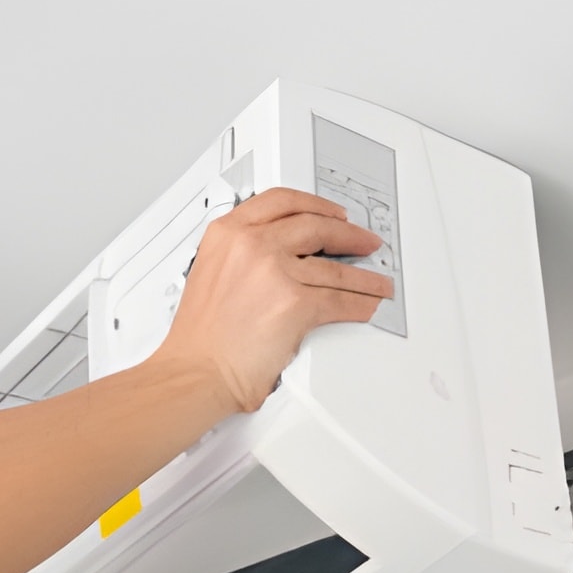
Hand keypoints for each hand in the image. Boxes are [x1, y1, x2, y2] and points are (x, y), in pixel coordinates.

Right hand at [154, 188, 395, 413]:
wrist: (196, 371)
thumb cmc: (200, 339)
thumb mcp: (211, 273)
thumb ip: (242, 256)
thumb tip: (278, 258)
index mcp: (227, 234)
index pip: (280, 201)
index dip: (314, 204)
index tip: (330, 212)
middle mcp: (251, 245)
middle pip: (315, 226)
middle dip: (348, 234)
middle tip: (362, 241)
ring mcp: (276, 271)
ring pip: (335, 268)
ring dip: (363, 276)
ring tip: (376, 282)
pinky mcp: (296, 303)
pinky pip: (341, 299)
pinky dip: (361, 303)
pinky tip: (367, 305)